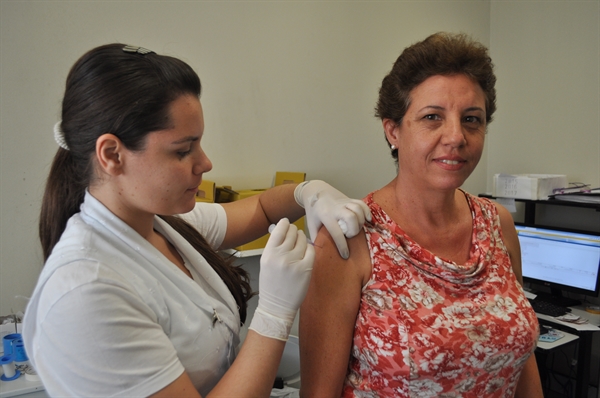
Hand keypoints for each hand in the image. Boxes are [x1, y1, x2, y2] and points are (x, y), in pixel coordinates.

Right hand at [249, 218, 313, 340]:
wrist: (276, 306)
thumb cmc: (271, 284)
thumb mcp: (266, 262)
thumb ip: (274, 246)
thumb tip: (282, 229)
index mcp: (268, 253)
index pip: (279, 229)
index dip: (285, 224)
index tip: (287, 224)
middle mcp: (281, 256)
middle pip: (293, 232)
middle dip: (294, 232)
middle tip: (295, 235)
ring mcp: (294, 262)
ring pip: (303, 240)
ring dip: (302, 240)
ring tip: (299, 246)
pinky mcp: (306, 269)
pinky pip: (311, 251)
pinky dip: (309, 250)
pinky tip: (305, 255)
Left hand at [295, 180, 370, 258]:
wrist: (315, 191)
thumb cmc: (313, 211)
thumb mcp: (311, 224)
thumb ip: (315, 238)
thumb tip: (319, 253)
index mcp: (325, 215)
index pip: (336, 232)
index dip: (342, 245)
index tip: (345, 255)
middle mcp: (336, 208)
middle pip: (351, 217)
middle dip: (353, 230)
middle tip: (349, 235)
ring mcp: (344, 202)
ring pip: (358, 209)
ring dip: (360, 221)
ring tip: (356, 228)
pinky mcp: (350, 199)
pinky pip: (362, 204)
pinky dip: (367, 212)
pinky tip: (366, 220)